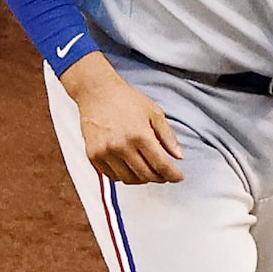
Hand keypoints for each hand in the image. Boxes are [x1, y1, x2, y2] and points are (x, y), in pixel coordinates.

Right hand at [59, 53, 185, 184]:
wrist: (96, 92)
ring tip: (147, 170)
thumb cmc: (125, 99)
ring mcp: (106, 152)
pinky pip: (113, 176)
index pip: (161, 165)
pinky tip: (130, 167)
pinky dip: (124, 176)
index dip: (173, 175)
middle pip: (146, 175)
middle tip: (164, 173)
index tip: (178, 177)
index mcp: (140, 135)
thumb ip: (168, 136)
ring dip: (142, 178)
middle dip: (160, 177)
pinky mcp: (93, 155)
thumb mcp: (153, 112)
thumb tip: (178, 156)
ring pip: (129, 179)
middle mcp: (121, 146)